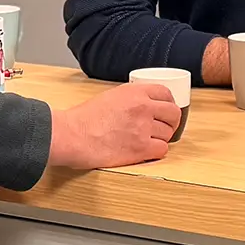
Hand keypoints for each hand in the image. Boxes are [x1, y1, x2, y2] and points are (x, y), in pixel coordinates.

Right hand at [49, 81, 179, 168]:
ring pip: (168, 134)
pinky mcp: (140, 148)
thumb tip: (147, 105)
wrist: (72, 135)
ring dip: (161, 139)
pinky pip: (162, 150)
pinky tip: (146, 151)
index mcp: (135, 92)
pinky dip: (156, 152)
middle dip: (171, 122)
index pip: (166, 93)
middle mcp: (142, 107)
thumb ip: (132, 99)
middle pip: (173, 113)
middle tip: (164, 128)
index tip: (167, 111)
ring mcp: (143, 127)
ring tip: (148, 141)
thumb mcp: (111, 97)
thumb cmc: (84, 119)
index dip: (170, 104)